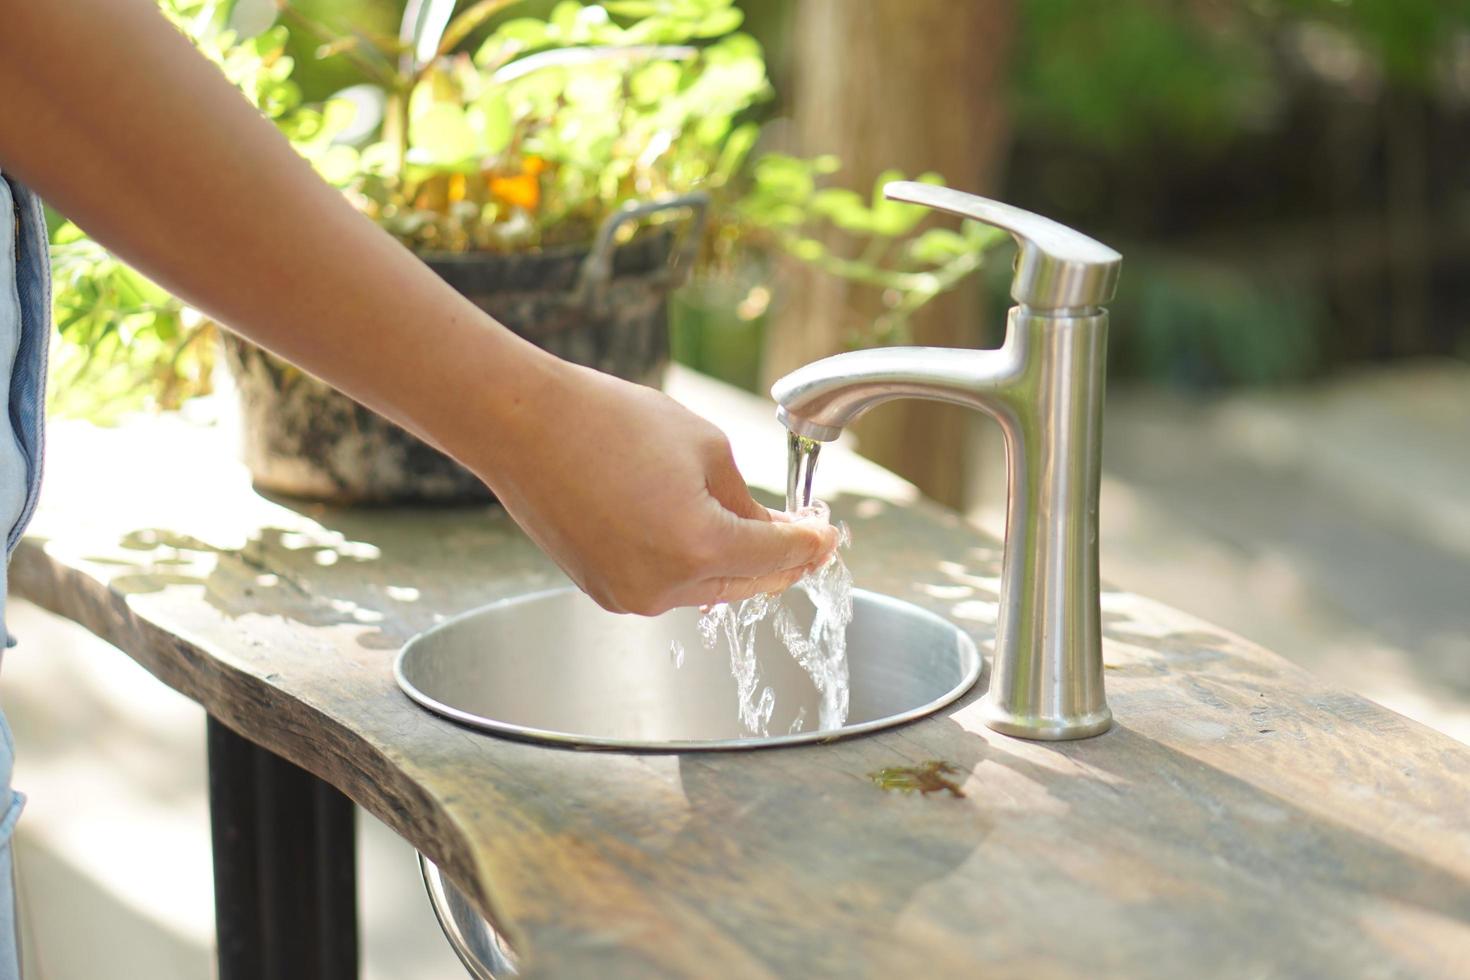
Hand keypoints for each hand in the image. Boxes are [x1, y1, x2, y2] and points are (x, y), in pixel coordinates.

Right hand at [477, 359, 838, 614]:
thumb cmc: (608, 422)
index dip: (812, 543)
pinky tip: (700, 534)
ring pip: (707, 588)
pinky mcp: (604, 591)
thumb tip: (767, 528)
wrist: (523, 426)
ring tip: (755, 529)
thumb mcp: (703, 449)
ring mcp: (630, 596)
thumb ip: (746, 501)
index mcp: (699, 547)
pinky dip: (691, 565)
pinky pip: (666, 585)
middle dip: (780, 559)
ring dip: (735, 564)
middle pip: (747, 583)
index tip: (828, 533)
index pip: (778, 556)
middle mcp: (664, 587)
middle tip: (805, 537)